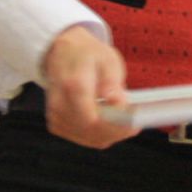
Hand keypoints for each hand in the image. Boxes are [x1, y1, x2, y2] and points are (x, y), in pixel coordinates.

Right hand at [42, 26, 136, 148]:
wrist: (63, 52)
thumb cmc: (87, 55)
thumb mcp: (107, 59)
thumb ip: (112, 81)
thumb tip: (118, 102)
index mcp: (73, 85)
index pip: (92, 119)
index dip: (115, 126)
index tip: (134, 125)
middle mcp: (60, 104)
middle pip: (91, 132)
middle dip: (116, 131)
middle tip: (135, 125)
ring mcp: (56, 116)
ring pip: (88, 138)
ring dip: (110, 134)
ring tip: (125, 123)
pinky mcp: (57, 124)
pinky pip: (83, 138)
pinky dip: (99, 135)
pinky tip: (110, 125)